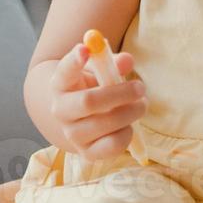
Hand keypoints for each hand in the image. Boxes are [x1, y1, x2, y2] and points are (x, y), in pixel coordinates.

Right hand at [47, 42, 146, 159]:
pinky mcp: (86, 153)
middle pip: (89, 101)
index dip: (74, 60)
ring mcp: (72, 134)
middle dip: (120, 93)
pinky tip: (129, 125)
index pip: (64, 71)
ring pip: (103, 124)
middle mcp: (61, 110)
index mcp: (61, 84)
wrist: (80, 119)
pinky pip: (111, 145)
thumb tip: (126, 61)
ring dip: (129, 112)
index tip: (85, 49)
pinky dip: (127, 134)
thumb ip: (112, 64)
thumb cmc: (93, 88)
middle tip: (140, 87)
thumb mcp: (100, 71)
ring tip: (141, 105)